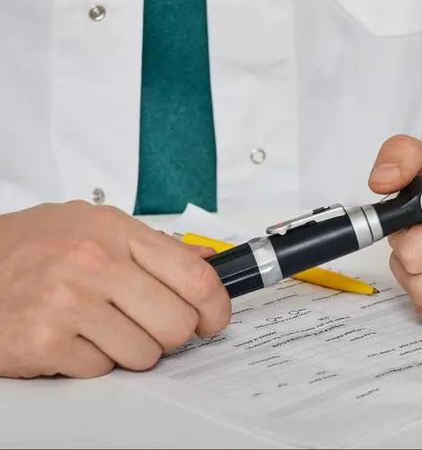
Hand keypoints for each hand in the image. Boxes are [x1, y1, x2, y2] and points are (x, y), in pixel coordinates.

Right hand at [0, 201, 231, 378]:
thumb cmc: (30, 246)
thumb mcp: (94, 226)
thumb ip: (153, 245)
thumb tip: (208, 259)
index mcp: (116, 232)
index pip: (195, 277)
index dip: (215, 307)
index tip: (213, 320)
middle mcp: (94, 264)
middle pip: (176, 323)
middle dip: (171, 335)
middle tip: (151, 327)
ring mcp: (68, 304)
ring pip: (144, 354)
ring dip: (129, 350)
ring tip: (101, 328)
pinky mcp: (45, 343)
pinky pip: (100, 369)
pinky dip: (90, 362)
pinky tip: (71, 337)